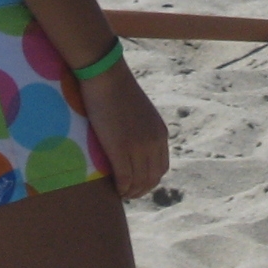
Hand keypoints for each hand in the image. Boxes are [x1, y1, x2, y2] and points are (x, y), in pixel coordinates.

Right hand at [79, 59, 169, 199]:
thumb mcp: (140, 113)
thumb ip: (142, 130)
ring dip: (131, 192)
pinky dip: (121, 188)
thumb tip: (134, 144)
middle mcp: (154, 142)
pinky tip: (114, 189)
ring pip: (139, 182)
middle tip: (127, 193)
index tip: (137, 184)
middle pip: (152, 178)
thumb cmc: (118, 90)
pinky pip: (124, 178)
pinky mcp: (120, 148)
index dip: (149, 180)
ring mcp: (138, 146)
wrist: (106, 75)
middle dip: (141, 190)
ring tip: (120, 193)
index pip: (161, 168)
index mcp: (161, 133)